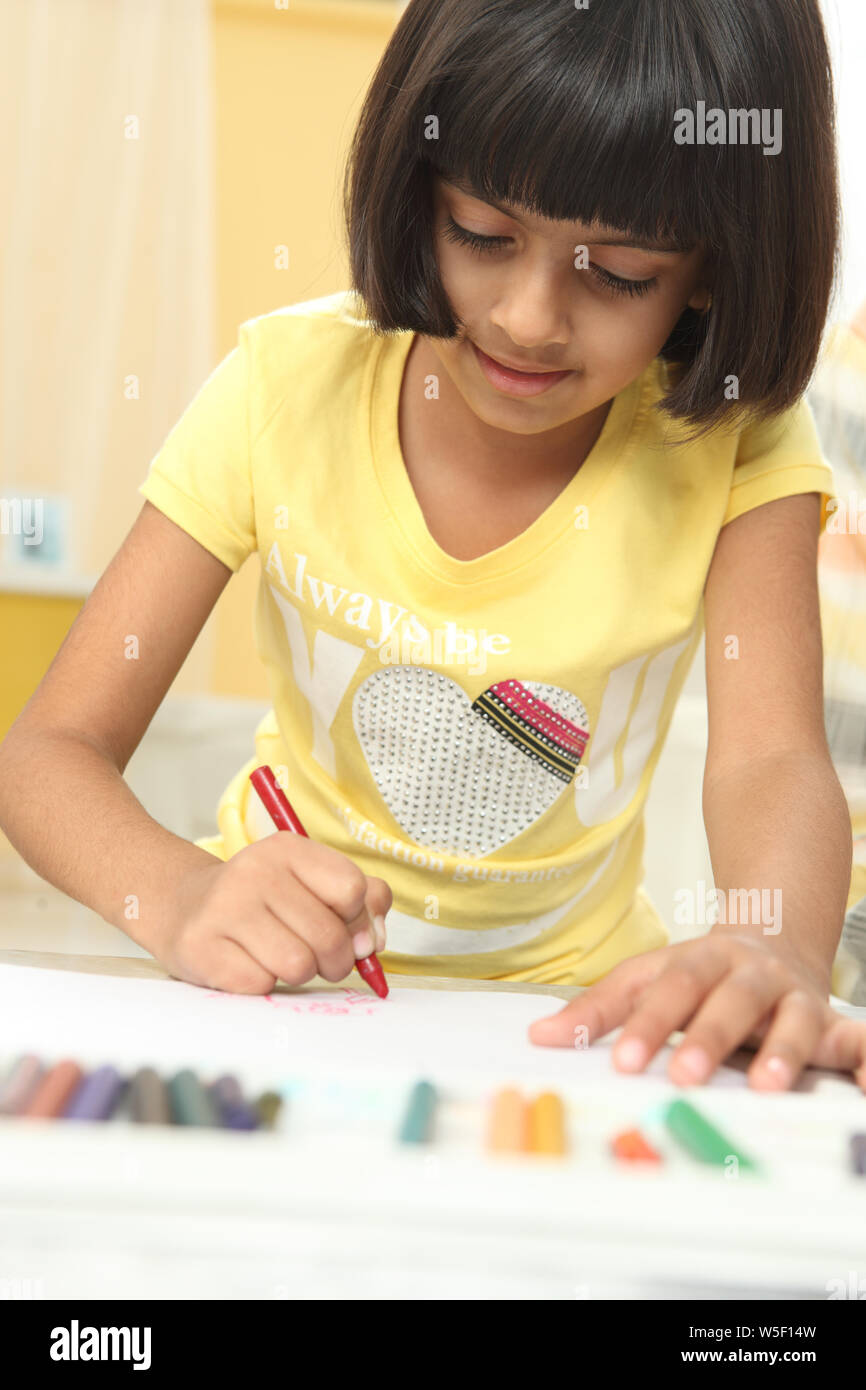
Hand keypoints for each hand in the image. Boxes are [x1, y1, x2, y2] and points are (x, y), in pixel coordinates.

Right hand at [154, 834, 391, 992]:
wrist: (185, 906)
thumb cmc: (262, 899)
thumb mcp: (312, 882)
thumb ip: (363, 901)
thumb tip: (374, 941)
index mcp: (288, 849)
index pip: (352, 889)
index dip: (358, 920)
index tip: (346, 928)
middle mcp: (254, 871)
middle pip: (330, 936)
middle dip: (335, 960)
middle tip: (320, 958)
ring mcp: (224, 908)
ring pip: (298, 966)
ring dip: (300, 973)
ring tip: (283, 958)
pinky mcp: (202, 947)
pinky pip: (262, 984)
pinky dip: (265, 984)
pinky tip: (250, 963)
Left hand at [528, 933, 865, 1091]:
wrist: (773, 933)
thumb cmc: (700, 971)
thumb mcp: (646, 977)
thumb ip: (598, 1010)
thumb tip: (538, 1036)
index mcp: (701, 960)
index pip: (669, 987)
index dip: (646, 1023)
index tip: (621, 1060)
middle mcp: (750, 974)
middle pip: (728, 1000)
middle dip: (707, 1038)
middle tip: (683, 1076)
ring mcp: (793, 997)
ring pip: (792, 1018)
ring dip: (782, 1050)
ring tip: (766, 1087)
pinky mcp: (830, 1022)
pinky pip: (855, 1040)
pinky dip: (865, 1060)